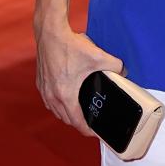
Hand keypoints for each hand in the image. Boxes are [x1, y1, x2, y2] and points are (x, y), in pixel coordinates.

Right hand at [35, 20, 124, 135]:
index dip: (87, 130)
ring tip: (79, 110)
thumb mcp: (98, 56)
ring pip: (56, 111)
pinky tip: (65, 96)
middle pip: (66, 119)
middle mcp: (52, 97)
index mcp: (66, 95)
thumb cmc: (70, 46)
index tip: (94, 132)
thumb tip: (124, 71)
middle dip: (78, 123)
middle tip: (90, 120)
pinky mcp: (40, 82)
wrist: (51, 33)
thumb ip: (115, 65)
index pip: (77, 122)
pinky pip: (49, 101)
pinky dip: (57, 104)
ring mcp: (44, 90)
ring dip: (67, 114)